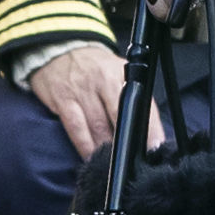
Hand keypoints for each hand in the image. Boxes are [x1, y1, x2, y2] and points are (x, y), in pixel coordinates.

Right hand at [26, 43, 165, 158]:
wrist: (60, 49)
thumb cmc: (95, 67)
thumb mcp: (118, 72)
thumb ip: (133, 97)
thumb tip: (149, 134)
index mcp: (122, 73)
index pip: (141, 103)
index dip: (149, 129)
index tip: (154, 149)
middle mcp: (103, 79)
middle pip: (120, 118)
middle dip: (128, 143)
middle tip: (134, 162)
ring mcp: (81, 90)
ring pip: (98, 127)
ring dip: (106, 150)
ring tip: (113, 165)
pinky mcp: (63, 100)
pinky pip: (76, 129)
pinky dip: (85, 146)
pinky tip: (90, 158)